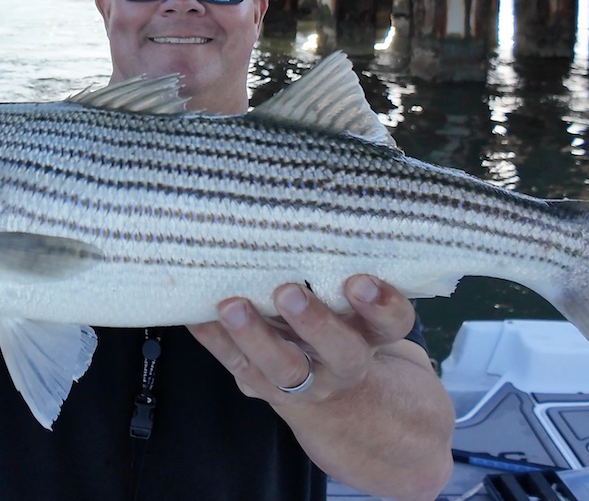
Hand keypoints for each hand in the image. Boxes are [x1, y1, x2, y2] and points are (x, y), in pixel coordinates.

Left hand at [187, 274, 418, 404]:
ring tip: (231, 306)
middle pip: (341, 351)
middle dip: (315, 324)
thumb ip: (339, 263)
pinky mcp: (263, 385)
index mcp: (372, 333)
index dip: (381, 305)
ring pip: (284, 368)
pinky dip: (214, 338)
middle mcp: (344, 360)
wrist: (330, 385)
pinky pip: (238, 365)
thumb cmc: (339, 313)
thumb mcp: (353, 296)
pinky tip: (196, 315)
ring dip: (255, 336)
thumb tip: (305, 203)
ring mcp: (304, 380)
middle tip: (287, 292)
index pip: (392, 323)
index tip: (359, 280)